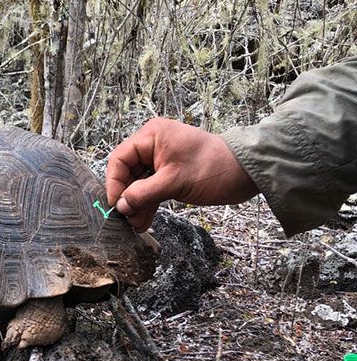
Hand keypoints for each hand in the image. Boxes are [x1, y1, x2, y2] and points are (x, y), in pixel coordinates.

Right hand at [105, 118, 257, 231]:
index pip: (120, 158)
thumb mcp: (174, 182)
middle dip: (127, 196)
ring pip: (139, 182)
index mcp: (152, 136)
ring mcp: (162, 159)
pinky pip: (152, 187)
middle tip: (126, 218)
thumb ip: (143, 194)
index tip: (115, 204)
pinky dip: (148, 203)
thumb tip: (121, 206)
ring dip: (137, 203)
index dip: (114, 182)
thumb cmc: (214, 168)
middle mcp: (154, 144)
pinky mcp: (171, 173)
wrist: (247, 173)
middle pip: (128, 171)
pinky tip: (144, 220)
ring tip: (136, 224)